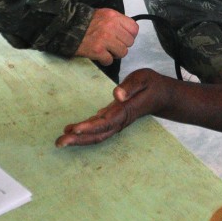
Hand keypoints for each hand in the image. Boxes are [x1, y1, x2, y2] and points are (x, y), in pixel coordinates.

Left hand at [56, 69, 170, 146]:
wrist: (162, 95)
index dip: (90, 127)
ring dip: (78, 139)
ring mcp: (116, 122)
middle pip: (97, 134)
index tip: (74, 129)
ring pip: (96, 135)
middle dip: (78, 139)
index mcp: (125, 110)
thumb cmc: (152, 84)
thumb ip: (130, 86)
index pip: (106, 122)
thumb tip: (117, 94)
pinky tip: (71, 130)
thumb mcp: (143, 78)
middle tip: (59, 142)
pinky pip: (97, 130)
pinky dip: (84, 132)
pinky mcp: (113, 119)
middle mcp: (119, 120)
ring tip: (60, 141)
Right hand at [74, 8, 138, 65]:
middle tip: (113, 45)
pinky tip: (99, 55)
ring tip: (107, 50)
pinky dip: (105, 60)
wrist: (67, 27)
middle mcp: (111, 27)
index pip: (134, 28)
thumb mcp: (104, 14)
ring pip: (122, 52)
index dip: (130, 35)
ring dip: (115, 54)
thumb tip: (128, 32)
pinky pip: (110, 60)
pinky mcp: (98, 51)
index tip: (123, 38)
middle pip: (129, 42)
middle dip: (122, 45)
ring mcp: (105, 39)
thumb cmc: (86, 21)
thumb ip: (116, 21)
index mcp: (113, 16)